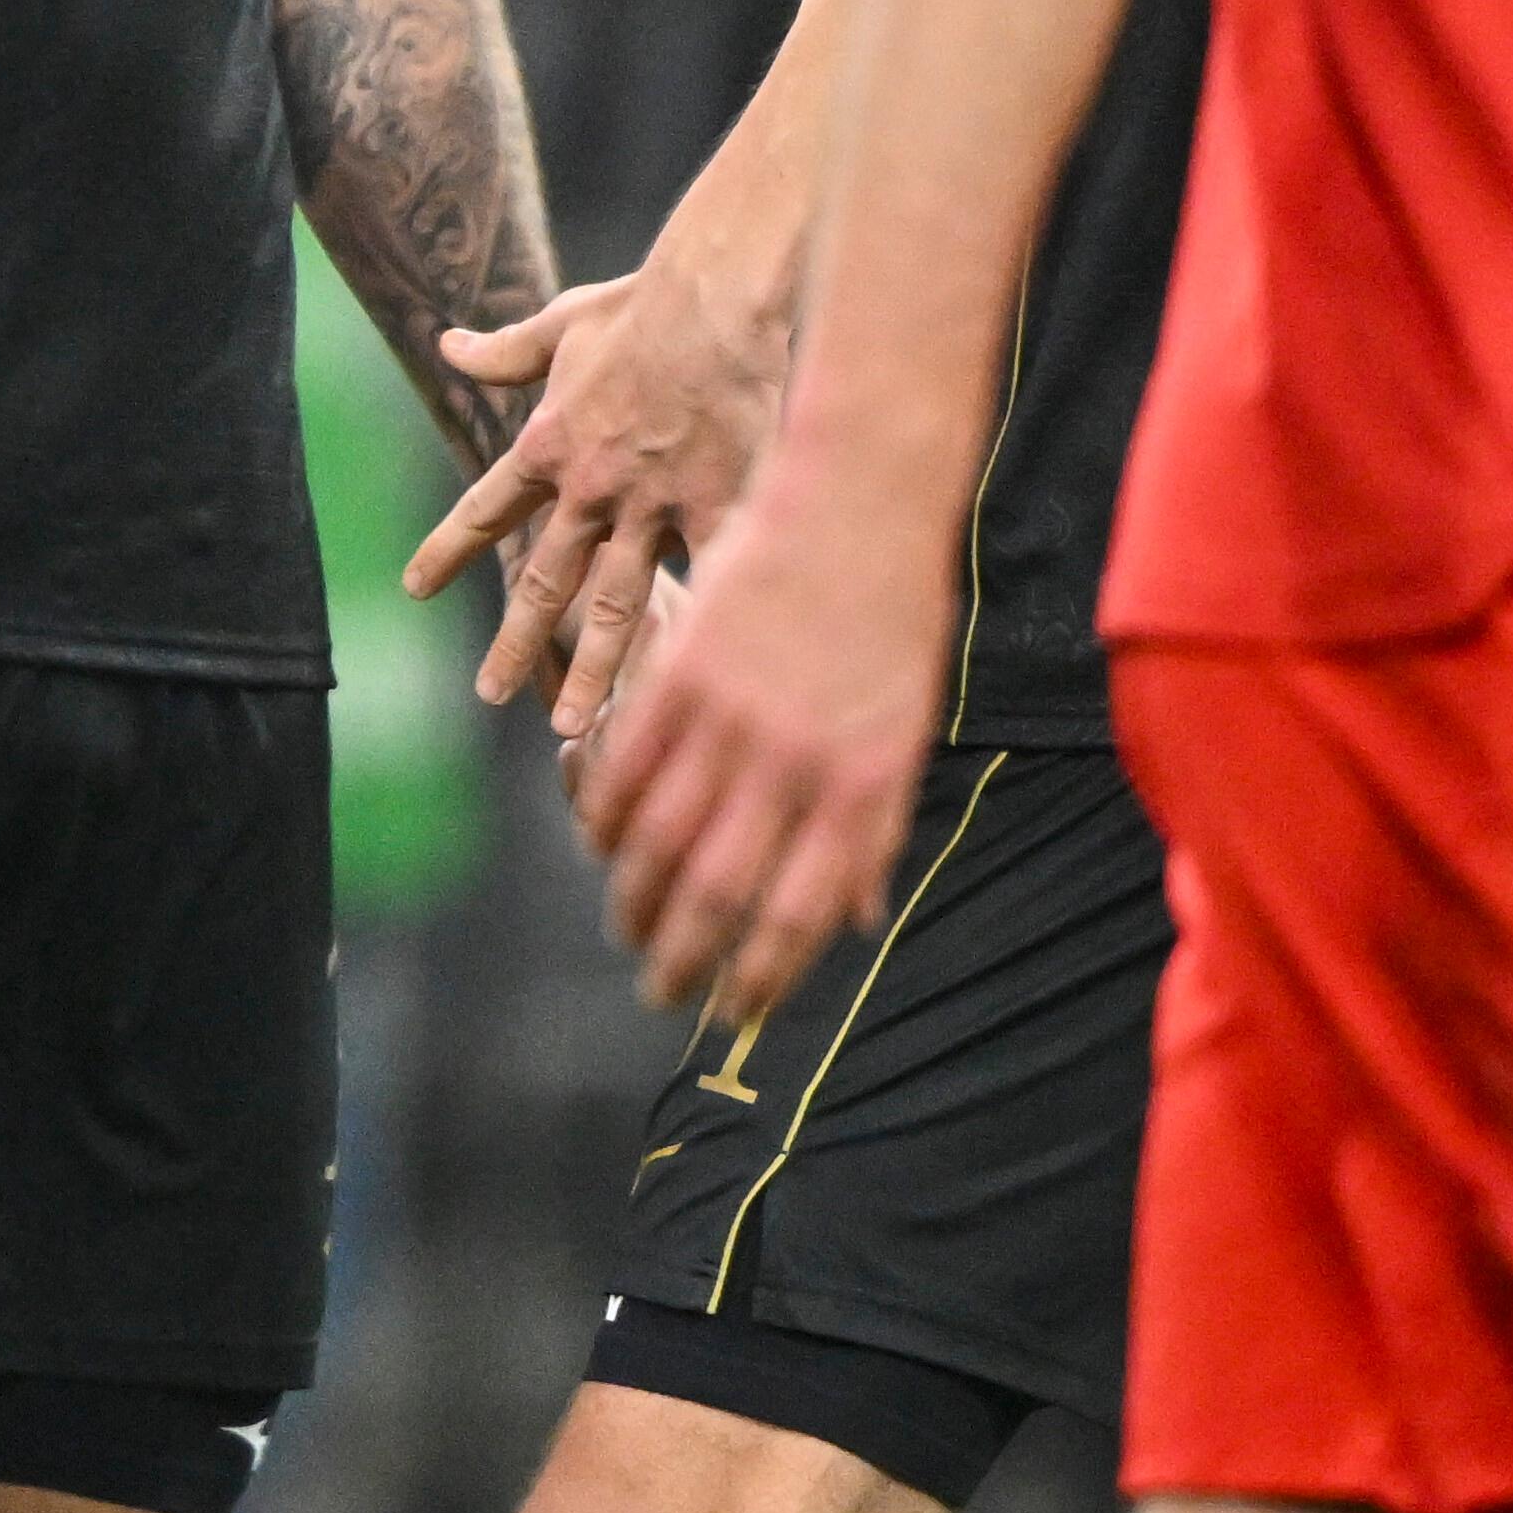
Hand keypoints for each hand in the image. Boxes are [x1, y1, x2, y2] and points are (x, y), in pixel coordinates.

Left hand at [408, 245, 792, 727]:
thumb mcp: (560, 324)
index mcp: (546, 445)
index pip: (485, 509)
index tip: (414, 589)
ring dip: (590, 667)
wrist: (713, 299)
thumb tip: (447, 345)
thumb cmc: (640, 305)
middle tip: (488, 692)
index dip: (449, 550)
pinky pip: (706, 584)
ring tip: (570, 723)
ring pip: (615, 604)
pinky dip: (698, 633)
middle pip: (545, 578)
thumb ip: (504, 351)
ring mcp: (650, 504)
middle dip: (514, 639)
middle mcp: (589, 487)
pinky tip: (689, 688)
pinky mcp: (714, 507)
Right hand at [573, 467, 942, 1015]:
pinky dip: (608, 813)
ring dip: (636, 898)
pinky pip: (629, 763)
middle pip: (721, 892)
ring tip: (627, 928)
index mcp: (865, 787)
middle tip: (660, 992)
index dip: (760, 976)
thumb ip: (875, 829)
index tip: (734, 1012)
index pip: (800, 914)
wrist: (862, 499)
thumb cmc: (897, 615)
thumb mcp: (909, 729)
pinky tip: (603, 844)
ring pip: (665, 838)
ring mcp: (735, 718)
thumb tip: (858, 918)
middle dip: (684, 958)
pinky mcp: (685, 670)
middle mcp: (797, 765)